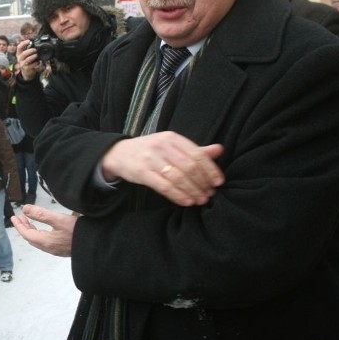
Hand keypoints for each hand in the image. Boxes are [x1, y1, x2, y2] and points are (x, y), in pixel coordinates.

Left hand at [11, 204, 75, 256]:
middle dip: (24, 227)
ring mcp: (55, 250)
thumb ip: (41, 214)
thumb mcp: (58, 219)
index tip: (14, 217)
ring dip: (32, 230)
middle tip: (20, 217)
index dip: (19, 225)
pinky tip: (43, 229)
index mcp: (45, 241)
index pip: (26, 233)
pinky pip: (45, 242)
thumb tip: (25, 209)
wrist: (96, 244)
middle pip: (31, 238)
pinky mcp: (62, 249)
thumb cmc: (77, 231)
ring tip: (29, 221)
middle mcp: (48, 248)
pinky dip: (39, 234)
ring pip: (38, 240)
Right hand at [15, 40, 41, 81]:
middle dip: (30, 51)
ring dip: (33, 57)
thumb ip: (28, 49)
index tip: (29, 41)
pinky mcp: (26, 68)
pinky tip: (38, 62)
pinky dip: (35, 63)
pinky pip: (31, 65)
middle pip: (23, 54)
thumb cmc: (27, 62)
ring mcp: (22, 64)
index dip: (23, 43)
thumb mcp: (26, 55)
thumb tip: (34, 43)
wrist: (27, 72)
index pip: (19, 47)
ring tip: (36, 55)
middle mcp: (19, 58)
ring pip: (27, 59)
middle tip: (35, 50)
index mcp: (19, 53)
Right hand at [101, 131, 224, 205]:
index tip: (218, 182)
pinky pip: (164, 186)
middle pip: (189, 167)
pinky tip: (186, 201)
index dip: (210, 170)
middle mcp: (161, 146)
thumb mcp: (170, 145)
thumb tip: (219, 149)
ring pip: (178, 178)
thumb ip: (194, 150)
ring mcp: (150, 159)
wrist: (118, 153)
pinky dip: (177, 195)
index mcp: (171, 137)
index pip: (197, 154)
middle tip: (209, 194)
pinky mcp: (141, 172)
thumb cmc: (150, 150)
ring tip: (200, 200)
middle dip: (202, 183)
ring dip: (192, 191)